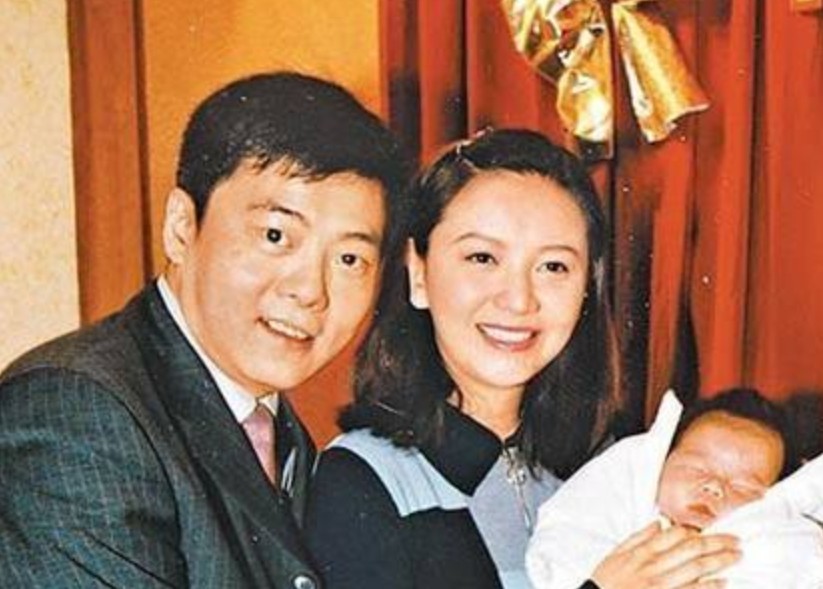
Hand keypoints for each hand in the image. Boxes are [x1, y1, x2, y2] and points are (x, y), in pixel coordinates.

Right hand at [590, 521, 739, 588]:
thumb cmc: (607, 582)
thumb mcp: (616, 554)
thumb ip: (638, 538)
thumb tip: (657, 524)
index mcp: (643, 552)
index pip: (675, 534)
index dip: (695, 530)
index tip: (706, 531)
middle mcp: (655, 566)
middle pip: (692, 549)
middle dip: (717, 543)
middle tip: (735, 541)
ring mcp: (663, 585)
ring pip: (698, 568)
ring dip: (720, 561)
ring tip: (736, 556)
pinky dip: (710, 586)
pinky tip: (722, 582)